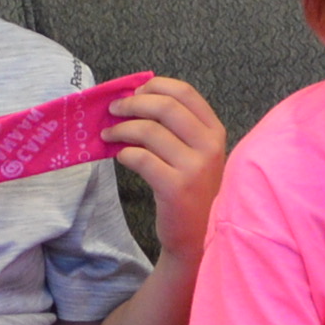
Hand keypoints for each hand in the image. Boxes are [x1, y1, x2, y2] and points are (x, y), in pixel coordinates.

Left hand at [105, 76, 231, 250]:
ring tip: (109, 135)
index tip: (134, 92)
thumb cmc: (194, 191)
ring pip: (149, 131)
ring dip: (121, 129)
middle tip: (113, 110)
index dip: (154, 86)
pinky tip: (120, 156)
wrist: (199, 237)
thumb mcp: (197, 154)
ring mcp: (195, 167)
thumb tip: (134, 99)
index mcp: (215, 131)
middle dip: (133, 104)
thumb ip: (177, 128)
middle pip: (165, 106)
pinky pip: (141, 158)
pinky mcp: (177, 187)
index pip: (184, 92)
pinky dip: (124, 153)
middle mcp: (209, 145)